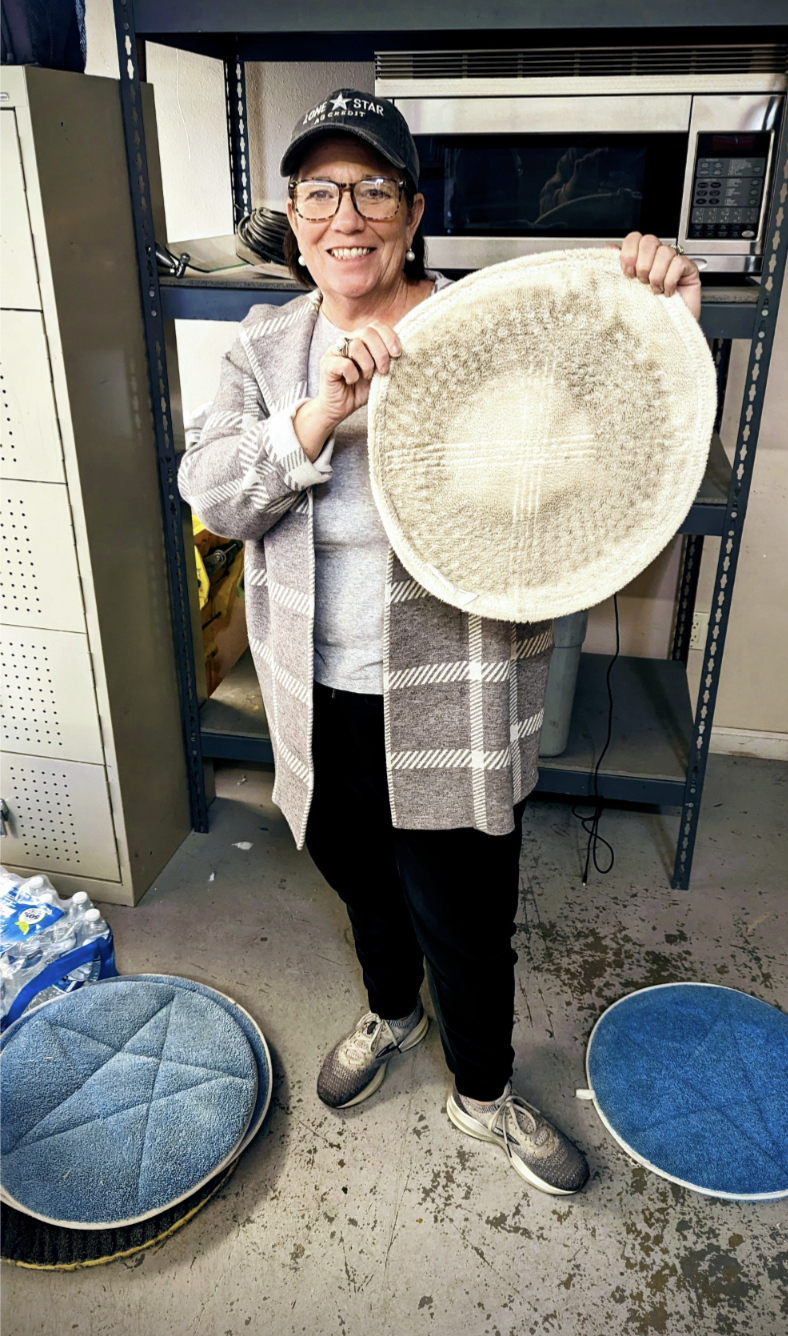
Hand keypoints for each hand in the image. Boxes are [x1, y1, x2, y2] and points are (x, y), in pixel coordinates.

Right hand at [294, 321, 400, 460]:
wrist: (339, 409)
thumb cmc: (359, 390)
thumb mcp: (378, 373)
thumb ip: (386, 360)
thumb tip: (401, 352)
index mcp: (360, 339)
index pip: (376, 326)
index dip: (389, 337)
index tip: (398, 354)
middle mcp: (346, 341)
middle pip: (367, 332)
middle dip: (381, 353)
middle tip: (384, 370)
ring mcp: (334, 351)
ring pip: (356, 346)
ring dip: (367, 365)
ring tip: (366, 377)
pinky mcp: (327, 364)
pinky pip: (344, 364)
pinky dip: (353, 375)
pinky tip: (351, 382)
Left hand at [616, 232, 701, 321]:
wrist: (663, 333)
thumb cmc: (645, 313)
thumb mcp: (623, 290)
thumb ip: (615, 268)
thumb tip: (609, 249)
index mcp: (641, 258)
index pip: (635, 238)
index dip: (629, 252)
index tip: (627, 272)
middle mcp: (657, 257)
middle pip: (649, 241)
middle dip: (643, 264)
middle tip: (642, 282)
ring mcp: (674, 261)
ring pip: (664, 252)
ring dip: (656, 275)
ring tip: (655, 290)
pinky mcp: (689, 269)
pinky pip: (678, 263)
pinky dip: (670, 280)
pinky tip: (668, 292)